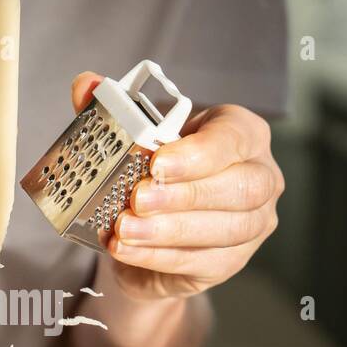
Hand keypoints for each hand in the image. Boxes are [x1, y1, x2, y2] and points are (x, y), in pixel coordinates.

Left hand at [71, 73, 283, 300]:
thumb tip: (87, 85)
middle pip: (241, 187)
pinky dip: (159, 256)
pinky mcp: (232, 261)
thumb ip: (114, 112)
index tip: (158, 162)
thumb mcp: (137, 138)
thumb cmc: (159, 173)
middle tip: (138, 198)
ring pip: (225, 228)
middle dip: (185, 195)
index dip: (199, 152)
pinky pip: (201, 260)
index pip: (235, 137)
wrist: (155, 230)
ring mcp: (253, 223)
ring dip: (169, 230)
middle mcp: (260, 177)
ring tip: (125, 228)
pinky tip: (128, 249)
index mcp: (243, 134)